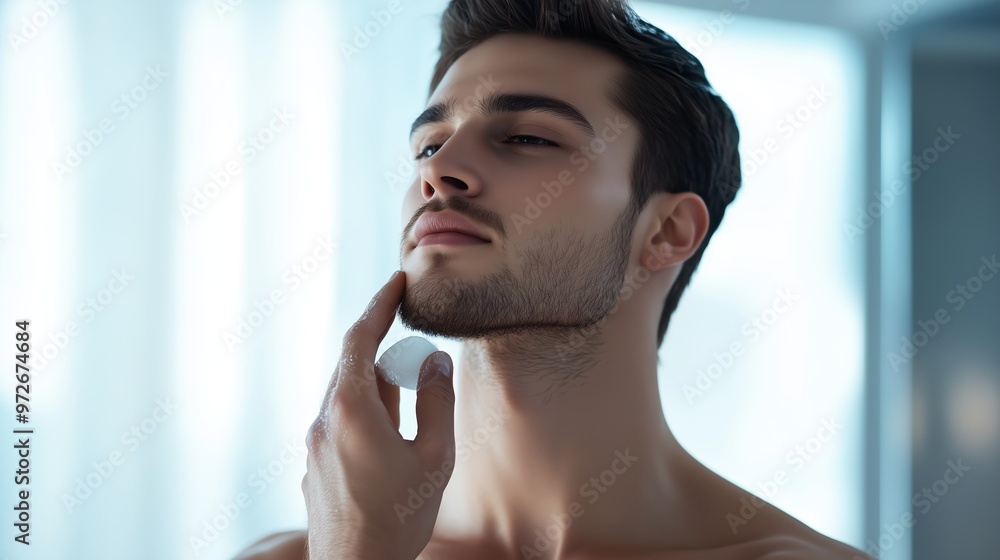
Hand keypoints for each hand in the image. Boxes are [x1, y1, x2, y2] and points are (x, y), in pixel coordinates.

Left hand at [301, 270, 455, 559]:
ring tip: (409, 396)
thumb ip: (436, 401)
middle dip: (384, 348)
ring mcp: (314, 443)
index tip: (397, 281)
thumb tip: (435, 361)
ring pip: (345, 394)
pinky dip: (366, 410)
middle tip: (419, 351)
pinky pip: (339, 420)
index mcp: (351, 409)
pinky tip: (390, 434)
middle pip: (351, 364)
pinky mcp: (314, 464)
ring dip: (376, 383)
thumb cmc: (398, 518)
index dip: (380, 304)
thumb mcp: (434, 457)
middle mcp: (324, 419)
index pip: (361, 338)